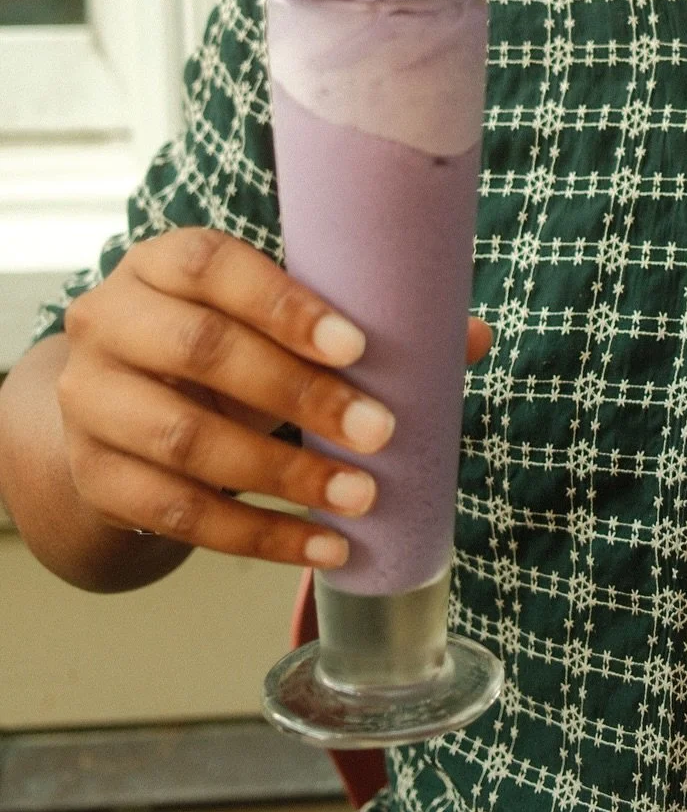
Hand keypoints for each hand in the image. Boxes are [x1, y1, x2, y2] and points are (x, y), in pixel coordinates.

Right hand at [56, 227, 491, 569]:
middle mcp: (109, 321)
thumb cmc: (221, 346)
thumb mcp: (270, 321)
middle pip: (201, 352)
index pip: (215, 267)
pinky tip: (321, 548)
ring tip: (360, 497)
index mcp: (163, 263)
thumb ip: (358, 321)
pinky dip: (257, 537)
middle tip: (381, 431)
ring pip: (185, 440)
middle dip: (300, 395)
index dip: (285, 305)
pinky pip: (176, 515)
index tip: (359, 346)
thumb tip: (469, 338)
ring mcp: (91, 402)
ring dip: (285, 476)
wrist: (120, 404)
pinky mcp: (96, 477)